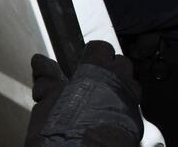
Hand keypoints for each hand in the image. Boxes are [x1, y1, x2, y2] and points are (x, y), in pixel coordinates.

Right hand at [26, 41, 142, 146]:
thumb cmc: (62, 129)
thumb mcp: (48, 101)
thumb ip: (48, 78)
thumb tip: (40, 61)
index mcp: (98, 69)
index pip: (101, 48)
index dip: (91, 54)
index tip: (82, 63)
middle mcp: (120, 80)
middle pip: (121, 64)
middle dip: (109, 69)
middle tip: (90, 83)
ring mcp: (131, 100)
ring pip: (129, 85)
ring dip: (118, 89)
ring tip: (98, 102)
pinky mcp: (137, 121)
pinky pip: (132, 106)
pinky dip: (122, 108)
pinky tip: (106, 117)